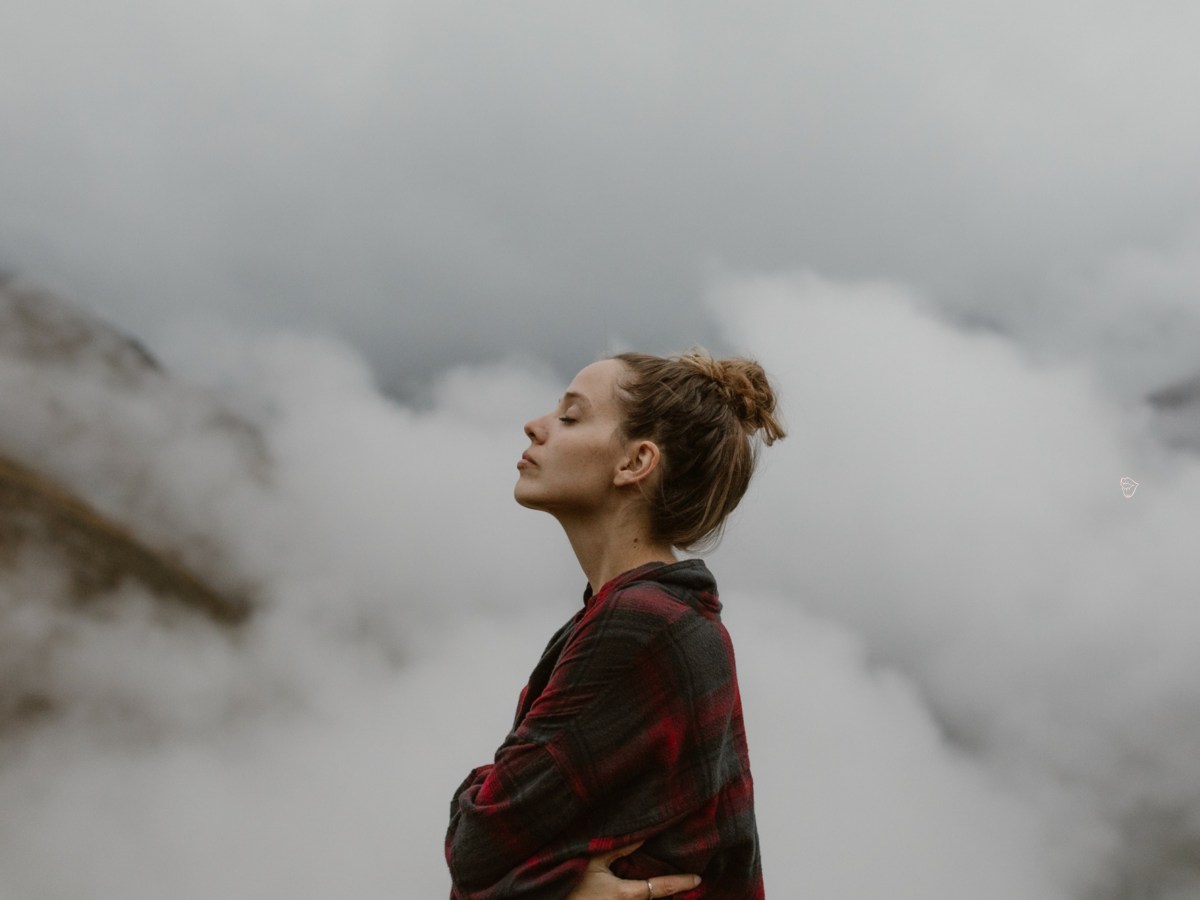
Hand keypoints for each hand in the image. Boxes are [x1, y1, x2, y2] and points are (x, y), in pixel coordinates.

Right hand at [566, 842, 700, 898]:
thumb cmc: (569, 880)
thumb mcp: (592, 861)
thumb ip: (618, 848)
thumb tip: (643, 835)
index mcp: (624, 894)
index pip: (660, 888)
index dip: (681, 883)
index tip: (698, 879)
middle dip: (672, 894)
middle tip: (689, 882)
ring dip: (657, 896)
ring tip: (672, 885)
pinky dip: (643, 897)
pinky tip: (647, 889)